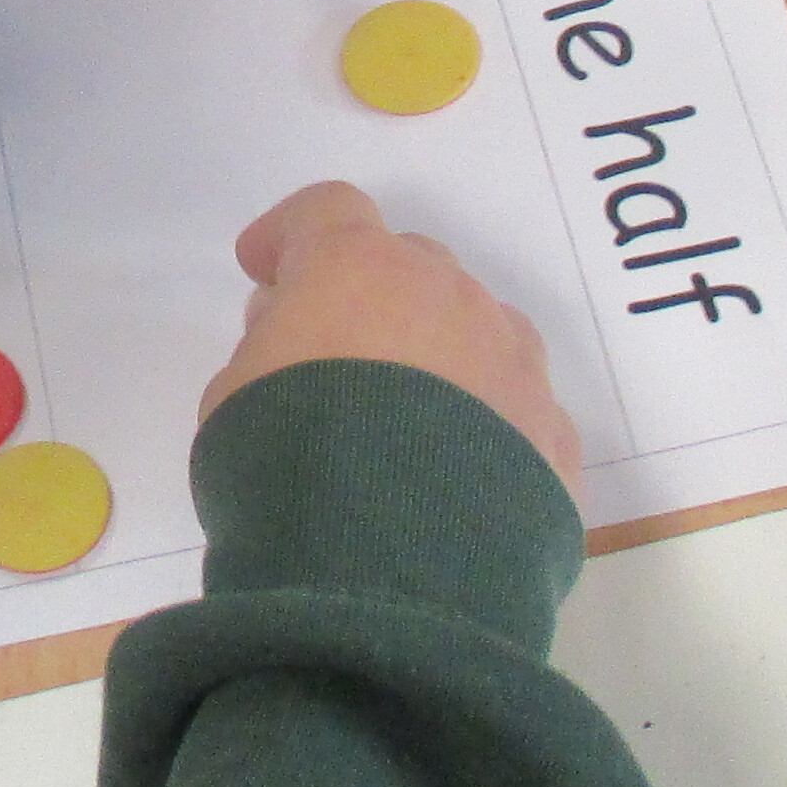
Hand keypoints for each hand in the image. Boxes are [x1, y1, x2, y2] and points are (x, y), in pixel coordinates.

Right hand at [204, 183, 578, 492]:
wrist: (391, 574)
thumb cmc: (286, 465)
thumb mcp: (230, 397)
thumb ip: (267, 347)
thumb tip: (299, 332)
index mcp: (360, 269)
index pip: (327, 211)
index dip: (291, 234)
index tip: (262, 270)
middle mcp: (451, 297)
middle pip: (411, 264)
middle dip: (369, 294)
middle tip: (330, 353)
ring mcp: (516, 364)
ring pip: (479, 330)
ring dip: (439, 354)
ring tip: (405, 423)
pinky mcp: (555, 438)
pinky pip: (517, 410)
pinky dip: (486, 427)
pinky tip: (457, 481)